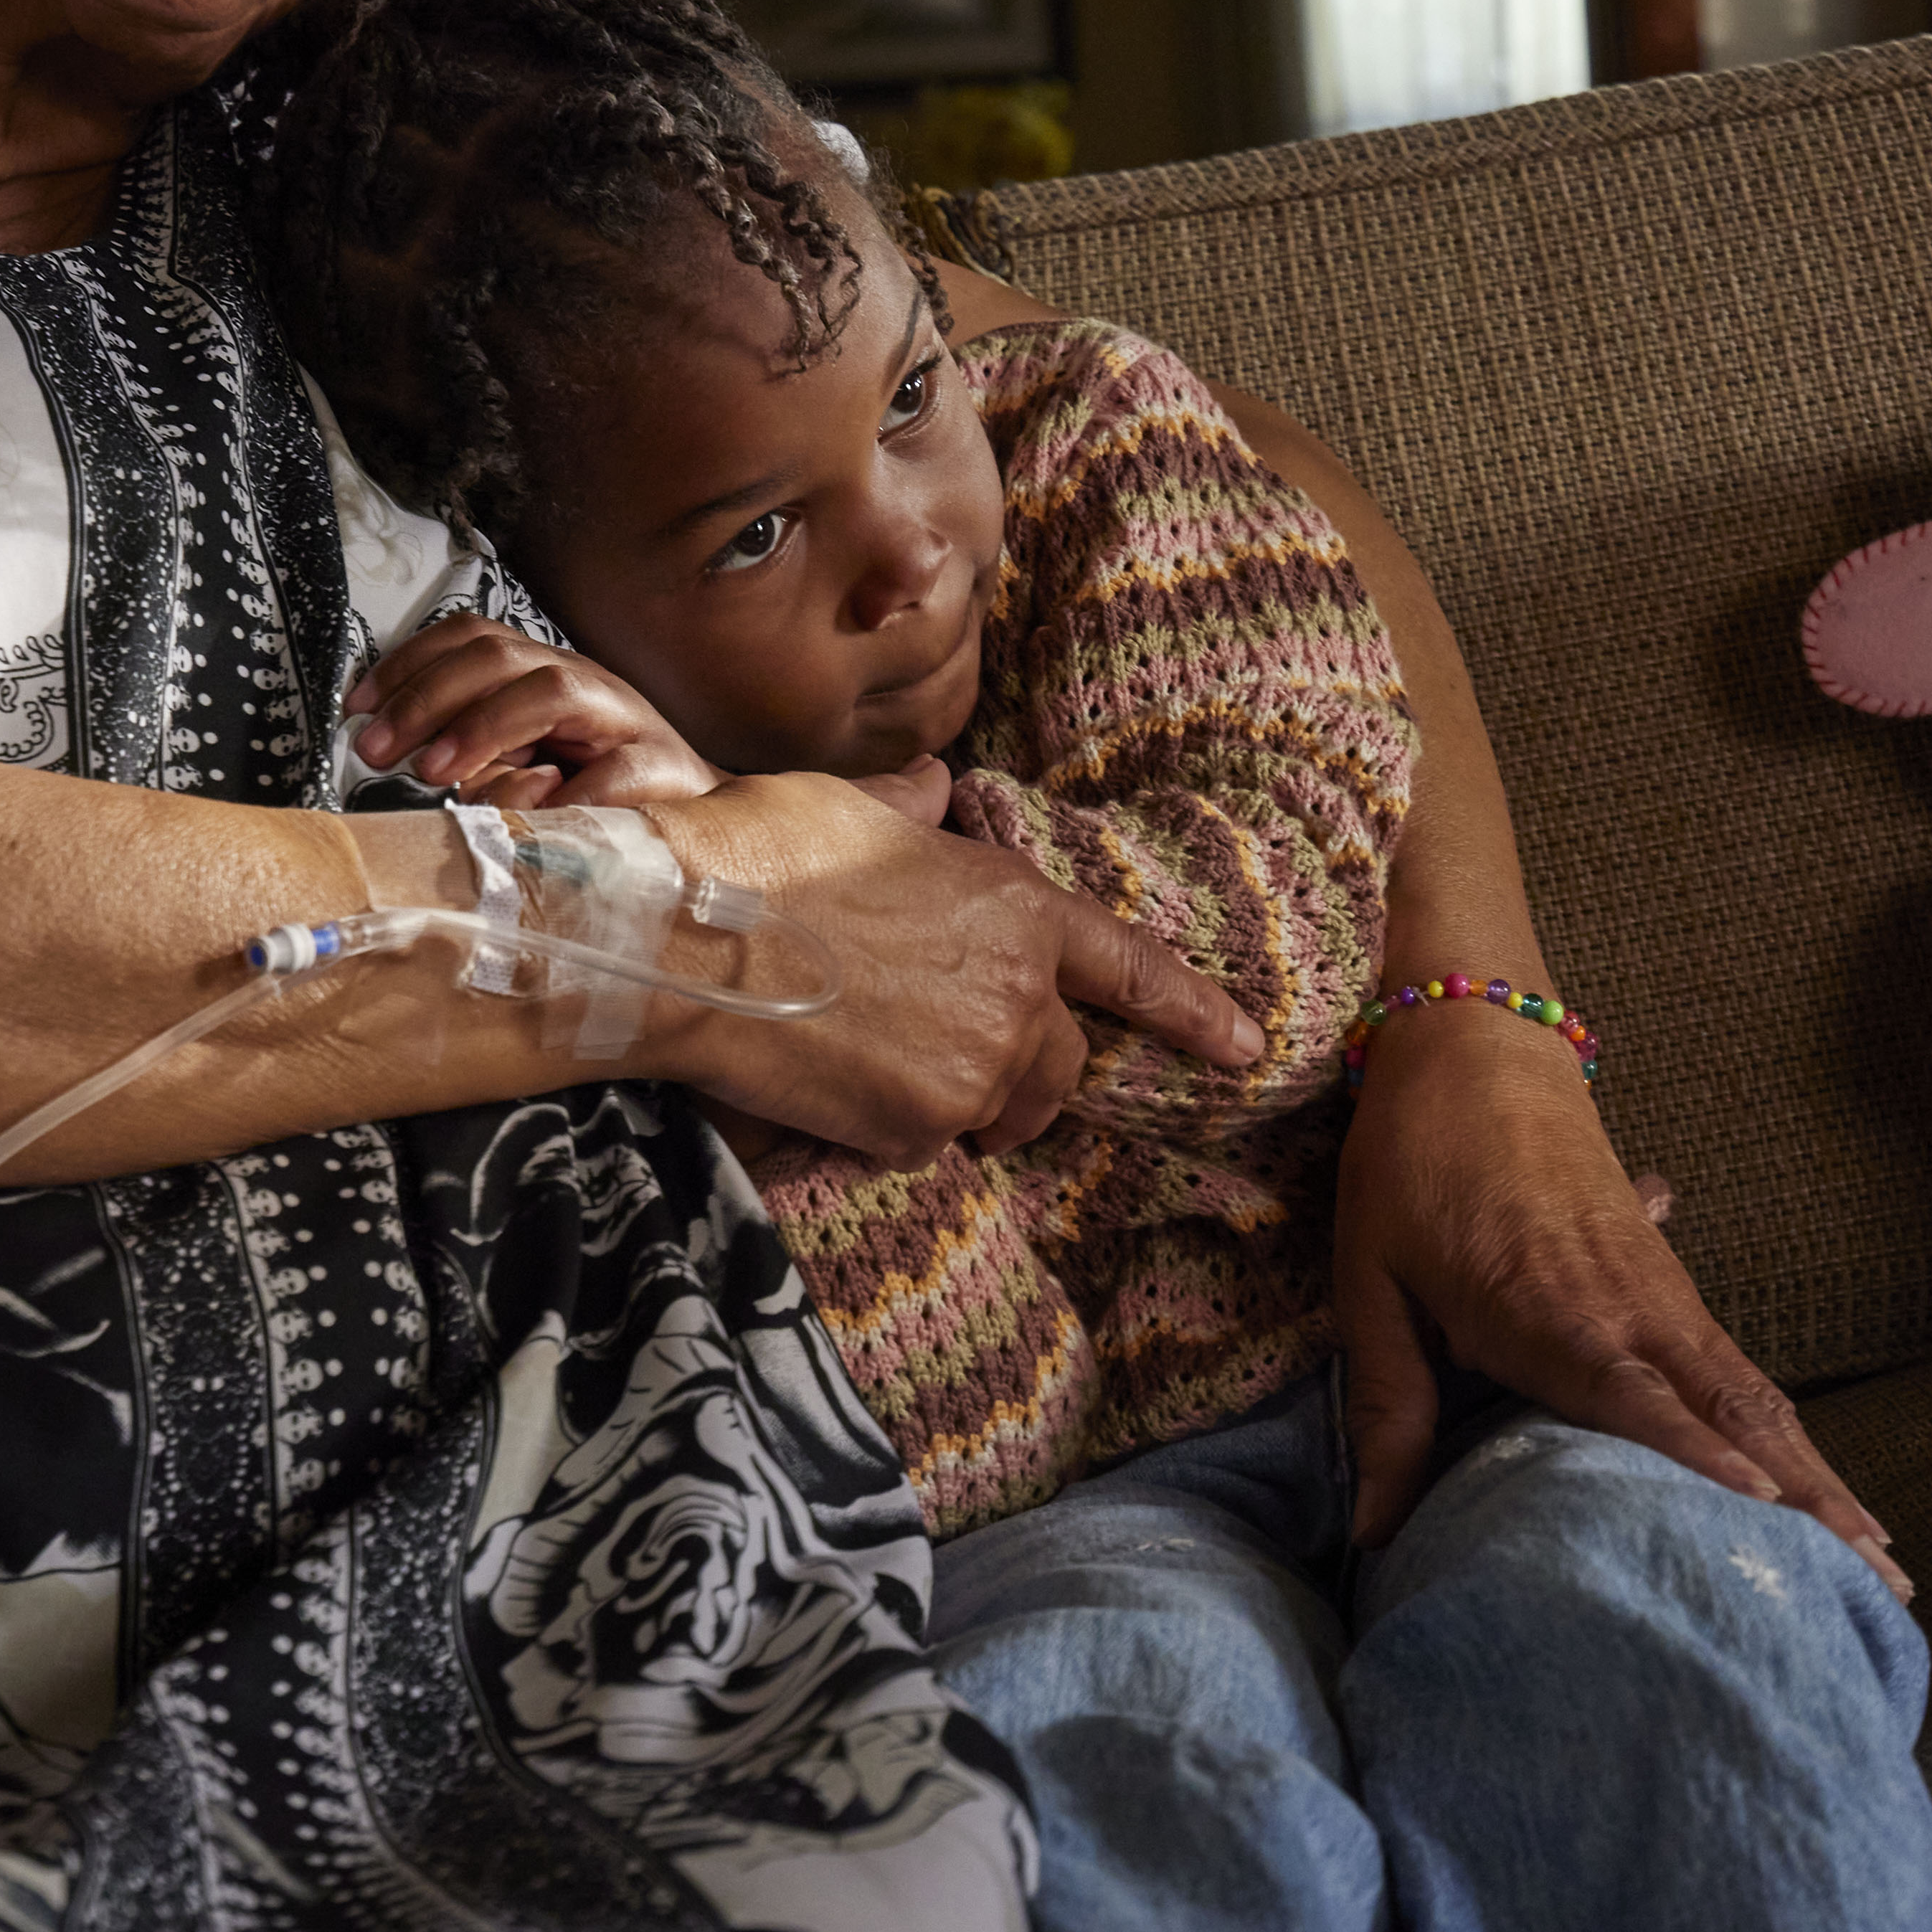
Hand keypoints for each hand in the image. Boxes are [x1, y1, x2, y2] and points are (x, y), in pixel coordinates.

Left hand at [348, 612, 717, 806]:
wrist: (696, 816)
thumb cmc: (597, 790)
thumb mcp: (522, 762)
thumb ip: (473, 752)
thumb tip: (400, 753)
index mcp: (541, 673)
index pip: (469, 638)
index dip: (407, 663)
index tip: (357, 707)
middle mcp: (579, 681)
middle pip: (498, 655)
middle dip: (427, 697)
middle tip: (379, 749)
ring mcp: (621, 719)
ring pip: (550, 689)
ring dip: (484, 726)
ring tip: (437, 770)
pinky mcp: (659, 768)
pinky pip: (610, 771)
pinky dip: (566, 793)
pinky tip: (528, 817)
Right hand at [651, 772, 1259, 1165]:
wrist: (686, 935)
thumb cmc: (760, 855)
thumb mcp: (851, 808)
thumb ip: (911, 812)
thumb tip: (931, 786)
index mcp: (1017, 908)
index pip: (1131, 969)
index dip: (1193, 1011)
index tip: (1245, 1046)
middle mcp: (1017, 997)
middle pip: (1062, 1062)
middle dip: (1028, 1069)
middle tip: (959, 1058)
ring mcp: (974, 1071)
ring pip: (998, 1111)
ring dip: (962, 1102)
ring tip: (885, 1064)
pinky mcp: (919, 1129)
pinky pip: (928, 1145)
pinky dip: (894, 1128)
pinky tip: (837, 1085)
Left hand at [1331, 994, 1908, 1596]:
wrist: (1480, 1043)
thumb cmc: (1414, 1161)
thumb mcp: (1372, 1281)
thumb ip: (1387, 1408)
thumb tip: (1371, 1532)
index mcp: (1548, 1308)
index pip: (1635, 1394)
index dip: (1696, 1452)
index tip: (1760, 1508)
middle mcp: (1627, 1305)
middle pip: (1733, 1410)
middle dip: (1804, 1498)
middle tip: (1878, 1585)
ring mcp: (1663, 1291)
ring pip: (1755, 1397)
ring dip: (1819, 1477)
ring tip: (1883, 1563)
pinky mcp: (1672, 1281)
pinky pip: (1741, 1371)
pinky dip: (1790, 1434)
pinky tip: (1824, 1490)